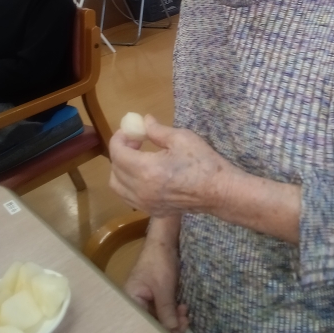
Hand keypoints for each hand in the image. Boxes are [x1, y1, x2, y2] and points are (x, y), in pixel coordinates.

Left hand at [109, 115, 233, 216]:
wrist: (219, 191)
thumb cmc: (203, 162)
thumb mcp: (181, 138)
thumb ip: (158, 130)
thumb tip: (144, 121)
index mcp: (147, 170)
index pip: (118, 153)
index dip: (119, 138)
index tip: (129, 131)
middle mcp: (141, 190)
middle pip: (115, 170)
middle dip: (120, 152)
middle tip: (135, 142)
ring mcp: (146, 204)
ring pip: (118, 187)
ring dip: (121, 170)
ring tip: (137, 158)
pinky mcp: (153, 211)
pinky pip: (129, 198)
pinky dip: (128, 185)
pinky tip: (143, 175)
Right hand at [125, 240, 187, 332]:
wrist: (164, 241)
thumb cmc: (158, 262)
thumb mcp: (163, 288)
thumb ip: (166, 310)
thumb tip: (173, 331)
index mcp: (131, 300)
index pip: (144, 323)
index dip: (160, 331)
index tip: (176, 332)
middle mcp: (136, 302)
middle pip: (152, 321)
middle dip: (169, 325)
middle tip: (184, 323)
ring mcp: (147, 298)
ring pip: (160, 316)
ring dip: (174, 318)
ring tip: (185, 315)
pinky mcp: (156, 294)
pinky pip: (164, 308)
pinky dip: (173, 310)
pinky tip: (182, 309)